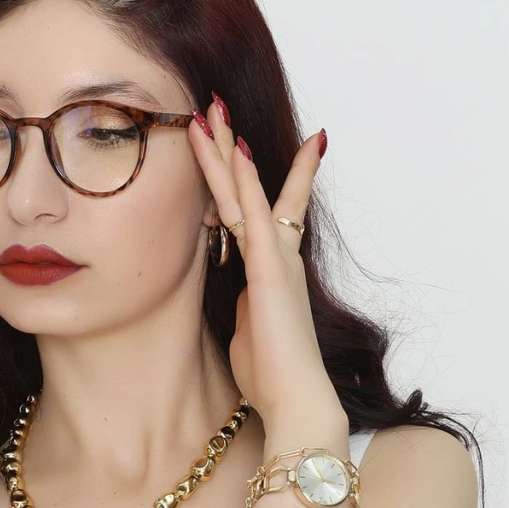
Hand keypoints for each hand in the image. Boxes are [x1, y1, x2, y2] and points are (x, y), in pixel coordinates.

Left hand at [189, 99, 339, 423]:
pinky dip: (243, 183)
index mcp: (271, 272)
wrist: (296, 399)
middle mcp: (278, 256)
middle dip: (232, 147)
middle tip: (216, 108)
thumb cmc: (272, 376)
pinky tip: (234, 152)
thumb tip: (240, 302)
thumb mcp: (250, 333)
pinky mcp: (269, 269)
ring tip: (212, 109)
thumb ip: (246, 308)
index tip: (251, 145)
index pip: (264, 212)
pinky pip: (252, 216)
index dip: (256, 178)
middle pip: (250, 189)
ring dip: (228, 150)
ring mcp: (275, 258)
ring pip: (246, 192)